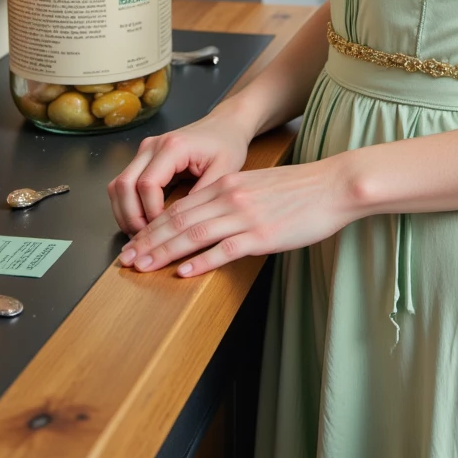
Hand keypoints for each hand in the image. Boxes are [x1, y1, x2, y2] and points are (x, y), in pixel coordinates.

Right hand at [107, 108, 252, 234]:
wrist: (225, 125)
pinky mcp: (142, 158)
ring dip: (124, 213)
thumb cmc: (227, 145)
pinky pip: (123, 184)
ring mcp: (144, 151)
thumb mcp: (225, 171)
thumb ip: (203, 195)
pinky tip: (139, 222)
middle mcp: (152, 146)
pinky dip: (126, 205)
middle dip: (132, 217)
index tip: (165, 231)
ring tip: (141, 235)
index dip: (151, 212)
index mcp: (173, 146)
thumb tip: (181, 224)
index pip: (147, 185)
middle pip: (125, 185)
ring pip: (117, 185)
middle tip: (146, 240)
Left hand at [115, 155, 360, 277]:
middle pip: (178, 221)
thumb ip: (230, 198)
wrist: (332, 185)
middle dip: (148, 242)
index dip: (152, 227)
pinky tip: (183, 272)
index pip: (179, 207)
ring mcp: (245, 217)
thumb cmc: (299, 188)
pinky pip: (224, 250)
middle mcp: (230, 197)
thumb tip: (206, 218)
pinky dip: (200, 262)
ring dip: (164, 253)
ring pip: (194, 235)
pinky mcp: (262, 236)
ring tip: (143, 268)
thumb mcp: (256, 185)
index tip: (134, 243)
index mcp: (226, 184)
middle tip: (125, 260)